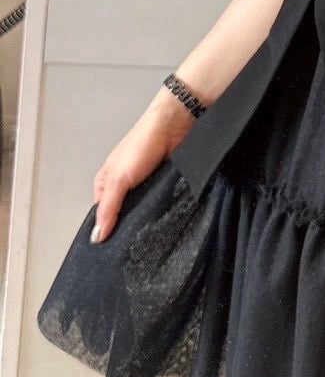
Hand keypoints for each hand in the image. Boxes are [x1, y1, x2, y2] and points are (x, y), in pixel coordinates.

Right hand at [89, 97, 190, 241]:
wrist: (174, 126)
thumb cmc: (142, 143)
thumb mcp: (118, 179)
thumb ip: (108, 208)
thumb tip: (97, 236)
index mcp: (106, 184)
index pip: (102, 216)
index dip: (106, 232)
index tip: (111, 249)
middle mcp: (125, 187)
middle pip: (123, 216)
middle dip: (128, 227)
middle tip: (134, 244)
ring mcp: (146, 187)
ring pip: (144, 213)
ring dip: (147, 219)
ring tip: (150, 233)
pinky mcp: (164, 187)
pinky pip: (161, 206)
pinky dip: (162, 211)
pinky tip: (165, 219)